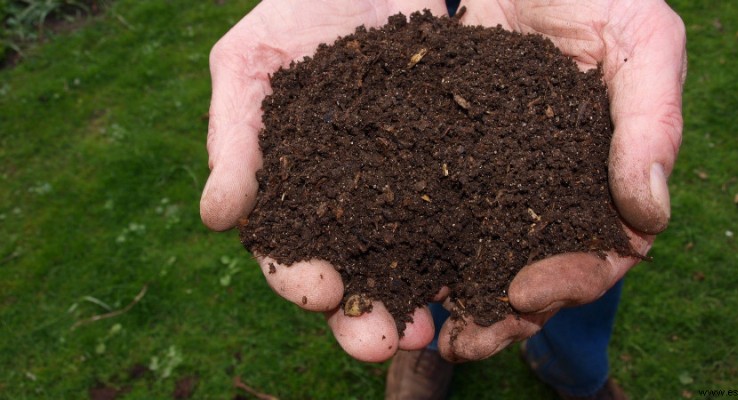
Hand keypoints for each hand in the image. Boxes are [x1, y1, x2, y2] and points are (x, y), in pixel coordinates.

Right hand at [200, 0, 448, 361]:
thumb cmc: (298, 12)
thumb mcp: (250, 63)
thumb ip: (233, 136)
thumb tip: (216, 218)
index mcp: (290, 189)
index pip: (286, 249)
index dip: (297, 277)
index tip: (319, 291)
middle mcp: (346, 202)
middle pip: (350, 274)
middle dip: (361, 316)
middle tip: (380, 343)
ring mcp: (400, 188)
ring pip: (407, 260)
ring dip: (416, 301)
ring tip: (432, 330)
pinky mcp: (447, 167)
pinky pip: (460, 214)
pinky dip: (466, 249)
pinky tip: (479, 274)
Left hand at [435, 0, 686, 361]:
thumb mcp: (642, 40)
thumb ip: (652, 121)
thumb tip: (649, 214)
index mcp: (604, 177)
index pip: (599, 252)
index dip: (570, 281)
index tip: (525, 290)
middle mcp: (550, 189)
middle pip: (532, 270)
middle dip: (499, 313)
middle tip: (462, 340)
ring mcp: (497, 176)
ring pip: (477, 253)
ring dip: (450, 295)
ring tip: (415, 326)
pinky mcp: (448, 155)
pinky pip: (429, 207)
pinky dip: (410, 242)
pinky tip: (384, 267)